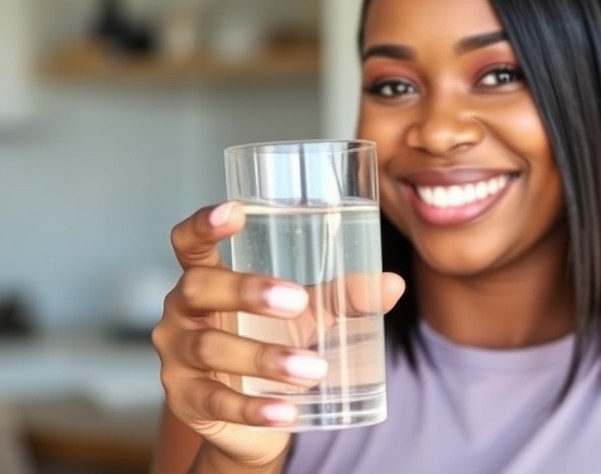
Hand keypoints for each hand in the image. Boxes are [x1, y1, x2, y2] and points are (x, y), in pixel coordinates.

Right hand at [151, 202, 404, 469]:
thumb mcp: (312, 314)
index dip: (204, 224)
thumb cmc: (276, 342)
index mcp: (207, 277)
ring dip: (264, 357)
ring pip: (212, 348)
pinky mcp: (186, 401)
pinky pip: (215, 402)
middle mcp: (183, 311)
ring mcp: (178, 357)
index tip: (235, 210)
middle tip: (297, 301)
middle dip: (246, 291)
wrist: (259, 418)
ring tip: (314, 368)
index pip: (189, 243)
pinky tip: (286, 411)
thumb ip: (346, 296)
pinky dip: (253, 408)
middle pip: (199, 288)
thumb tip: (393, 285)